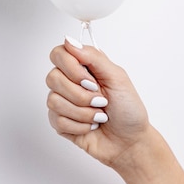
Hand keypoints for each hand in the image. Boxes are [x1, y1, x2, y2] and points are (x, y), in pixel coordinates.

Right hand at [46, 36, 150, 167]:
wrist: (130, 142)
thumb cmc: (129, 109)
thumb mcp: (117, 77)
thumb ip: (93, 57)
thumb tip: (69, 40)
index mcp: (84, 66)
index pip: (59, 54)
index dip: (71, 68)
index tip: (91, 80)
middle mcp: (71, 81)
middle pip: (53, 77)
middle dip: (80, 94)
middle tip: (100, 100)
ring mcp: (64, 102)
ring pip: (54, 100)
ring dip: (82, 112)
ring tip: (98, 115)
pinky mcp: (61, 122)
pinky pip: (56, 119)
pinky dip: (79, 125)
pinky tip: (91, 125)